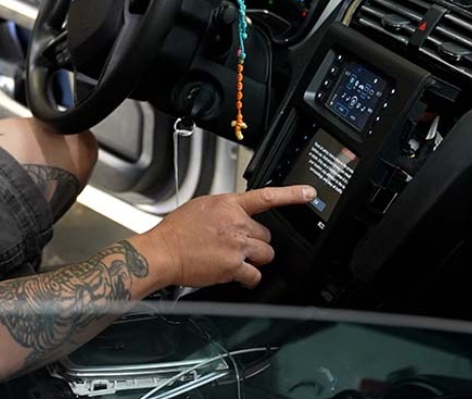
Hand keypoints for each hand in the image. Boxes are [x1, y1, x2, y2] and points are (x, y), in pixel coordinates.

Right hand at [143, 185, 315, 288]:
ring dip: (255, 258)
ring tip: (236, 259)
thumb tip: (235, 215)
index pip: (266, 196)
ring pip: (265, 254)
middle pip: (266, 234)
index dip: (291, 194)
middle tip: (237, 245)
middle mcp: (236, 222)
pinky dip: (249, 277)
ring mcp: (236, 244)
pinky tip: (237, 275)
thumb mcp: (200, 207)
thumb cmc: (176, 232)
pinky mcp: (234, 266)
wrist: (163, 252)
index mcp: (227, 204)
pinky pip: (255, 274)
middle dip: (256, 241)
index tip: (308, 194)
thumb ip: (223, 210)